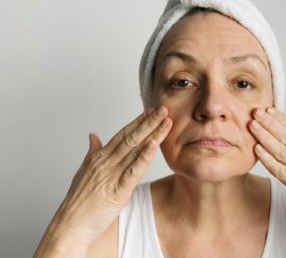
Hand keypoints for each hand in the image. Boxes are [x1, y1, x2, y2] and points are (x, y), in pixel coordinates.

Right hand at [43, 106, 171, 246]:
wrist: (70, 225)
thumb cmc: (78, 201)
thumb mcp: (84, 172)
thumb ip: (92, 152)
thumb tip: (93, 135)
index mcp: (99, 157)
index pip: (123, 134)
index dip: (139, 122)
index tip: (152, 111)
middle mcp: (105, 162)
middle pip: (131, 137)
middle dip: (149, 122)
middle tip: (163, 109)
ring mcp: (111, 175)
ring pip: (135, 149)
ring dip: (152, 134)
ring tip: (166, 122)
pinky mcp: (117, 190)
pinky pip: (133, 171)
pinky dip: (144, 157)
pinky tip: (154, 146)